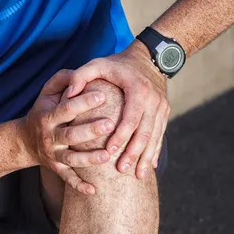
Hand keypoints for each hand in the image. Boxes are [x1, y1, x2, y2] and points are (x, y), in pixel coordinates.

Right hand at [23, 69, 115, 194]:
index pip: (66, 108)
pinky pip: (67, 179)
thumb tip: (81, 73)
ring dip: (88, 159)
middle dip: (90, 130)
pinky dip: (79, 186)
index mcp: (47, 116)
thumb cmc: (44, 109)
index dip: (83, 102)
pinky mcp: (56, 168)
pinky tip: (94, 190)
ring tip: (107, 155)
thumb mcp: (47, 91)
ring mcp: (52, 155)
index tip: (103, 95)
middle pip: (70, 135)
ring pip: (70, 159)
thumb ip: (63, 79)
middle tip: (111, 123)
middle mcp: (49, 136)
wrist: (25, 140)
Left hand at [66, 41, 169, 178]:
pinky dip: (155, 151)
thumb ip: (80, 76)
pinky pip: (161, 134)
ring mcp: (162, 107)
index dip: (120, 136)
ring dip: (146, 157)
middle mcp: (154, 100)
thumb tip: (68, 95)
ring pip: (155, 137)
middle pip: (145, 132)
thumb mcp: (98, 64)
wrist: (149, 57)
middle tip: (122, 170)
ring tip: (137, 176)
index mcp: (138, 90)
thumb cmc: (119, 63)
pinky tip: (149, 166)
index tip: (109, 151)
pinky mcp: (165, 111)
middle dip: (134, 153)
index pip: (129, 118)